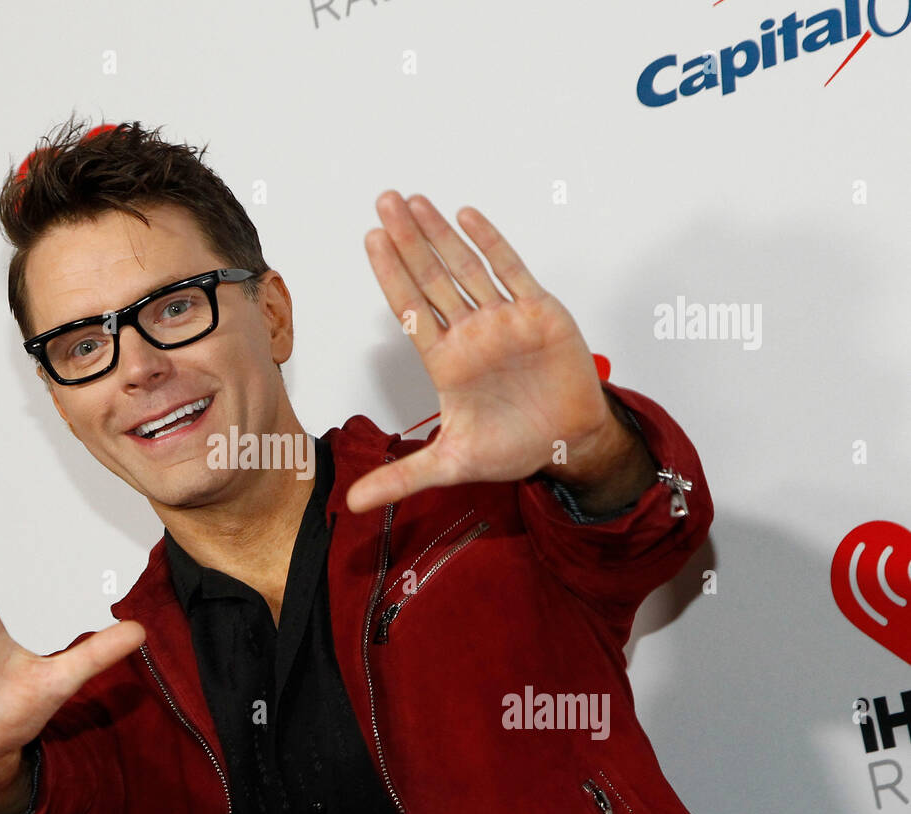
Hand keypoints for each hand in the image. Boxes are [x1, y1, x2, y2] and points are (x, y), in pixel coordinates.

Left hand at [346, 192, 616, 512]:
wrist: (569, 445)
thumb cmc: (513, 447)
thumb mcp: (450, 464)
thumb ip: (402, 477)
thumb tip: (354, 503)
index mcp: (446, 361)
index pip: (411, 308)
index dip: (391, 275)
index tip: (370, 240)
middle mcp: (470, 333)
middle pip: (431, 278)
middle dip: (407, 240)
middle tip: (383, 201)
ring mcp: (503, 319)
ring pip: (465, 267)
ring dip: (440, 234)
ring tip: (414, 201)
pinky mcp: (539, 313)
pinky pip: (512, 271)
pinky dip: (490, 243)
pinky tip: (467, 217)